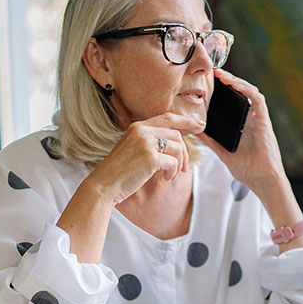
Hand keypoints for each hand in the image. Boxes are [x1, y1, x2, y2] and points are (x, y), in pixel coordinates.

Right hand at [86, 112, 204, 205]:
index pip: (168, 118)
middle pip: (176, 134)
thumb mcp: (133, 149)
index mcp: (137, 127)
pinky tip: (166, 178)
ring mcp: (145, 143)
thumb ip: (150, 142)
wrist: (103, 185)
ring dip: (179, 164)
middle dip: (184, 152)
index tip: (200, 125)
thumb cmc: (119, 171)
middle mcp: (142, 130)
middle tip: (183, 168)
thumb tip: (177, 143)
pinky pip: (173, 162)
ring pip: (178, 148)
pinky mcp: (150, 157)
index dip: (186, 121)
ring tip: (171, 175)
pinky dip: (173, 172)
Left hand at [197, 69, 285, 191]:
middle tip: (212, 71)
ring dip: (236, 81)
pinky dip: (247, 90)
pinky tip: (235, 85)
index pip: (232, 100)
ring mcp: (258, 118)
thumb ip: (210, 139)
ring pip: (249, 92)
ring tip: (221, 75)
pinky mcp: (264, 121)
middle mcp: (250, 118)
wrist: (261, 180)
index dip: (221, 89)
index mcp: (241, 123)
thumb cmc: (246, 168)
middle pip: (240, 92)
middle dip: (227, 80)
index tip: (206, 81)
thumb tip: (193, 129)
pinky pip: (258, 100)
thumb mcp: (222, 151)